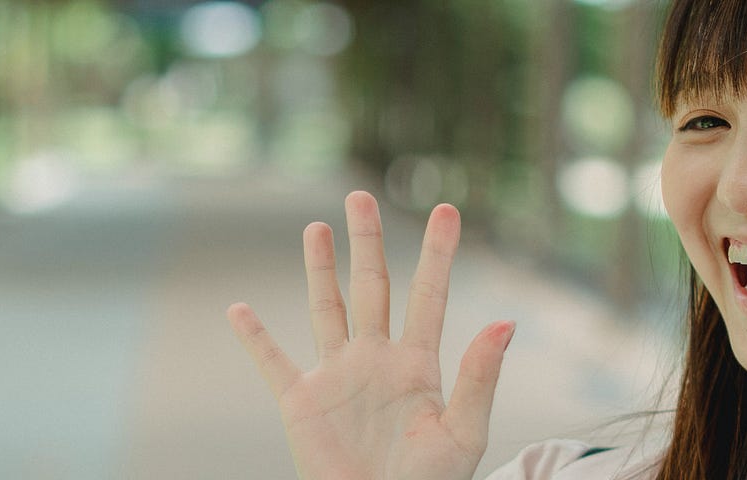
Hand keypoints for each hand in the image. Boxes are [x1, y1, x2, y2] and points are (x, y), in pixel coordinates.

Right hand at [228, 191, 513, 479]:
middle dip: (368, 242)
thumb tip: (507, 322)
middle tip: (361, 195)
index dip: (438, 253)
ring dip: (319, 269)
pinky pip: (274, 363)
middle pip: (373, 287)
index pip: (430, 295)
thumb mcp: (465, 432)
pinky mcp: (302, 403)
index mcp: (420, 364)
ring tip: (317, 227)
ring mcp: (338, 378)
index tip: (448, 210)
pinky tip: (239, 309)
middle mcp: (378, 360)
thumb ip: (482, 377)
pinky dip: (255, 338)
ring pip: (326, 310)